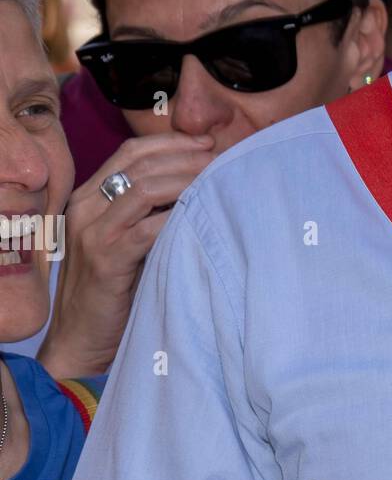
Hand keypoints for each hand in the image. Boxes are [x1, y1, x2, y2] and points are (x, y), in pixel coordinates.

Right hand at [37, 133, 214, 378]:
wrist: (82, 338)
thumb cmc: (117, 285)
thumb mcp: (129, 236)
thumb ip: (151, 207)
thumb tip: (204, 176)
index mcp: (89, 196)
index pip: (132, 150)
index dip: (173, 141)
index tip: (207, 142)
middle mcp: (85, 207)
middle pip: (142, 164)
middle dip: (187, 157)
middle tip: (221, 160)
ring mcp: (92, 233)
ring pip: (145, 189)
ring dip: (187, 181)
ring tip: (216, 182)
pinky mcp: (105, 260)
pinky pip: (147, 228)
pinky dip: (178, 217)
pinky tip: (202, 216)